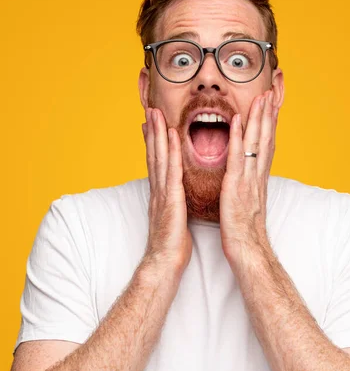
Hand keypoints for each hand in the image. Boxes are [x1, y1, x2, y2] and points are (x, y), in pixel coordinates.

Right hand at [142, 108, 191, 274]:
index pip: (156, 163)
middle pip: (154, 155)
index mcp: (161, 194)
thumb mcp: (174, 218)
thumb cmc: (172, 244)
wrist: (165, 262)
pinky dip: (170, 151)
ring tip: (156, 113)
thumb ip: (174, 203)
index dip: (154, 143)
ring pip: (159, 157)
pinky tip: (171, 136)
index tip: (152, 125)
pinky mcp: (170, 199)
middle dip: (152, 131)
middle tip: (151, 109)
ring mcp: (162, 193)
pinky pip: (171, 170)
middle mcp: (158, 189)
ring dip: (158, 134)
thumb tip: (177, 196)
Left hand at [220, 90, 277, 270]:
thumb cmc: (244, 231)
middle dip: (268, 115)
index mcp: (257, 178)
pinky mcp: (236, 186)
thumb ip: (248, 185)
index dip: (269, 124)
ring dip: (257, 119)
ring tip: (260, 97)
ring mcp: (248, 179)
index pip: (266, 145)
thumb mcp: (248, 202)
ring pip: (255, 143)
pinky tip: (236, 120)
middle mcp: (256, 175)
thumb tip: (248, 176)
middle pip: (265, 139)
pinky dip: (237, 137)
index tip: (271, 105)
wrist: (247, 251)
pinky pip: (237, 157)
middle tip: (271, 91)